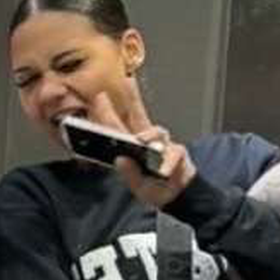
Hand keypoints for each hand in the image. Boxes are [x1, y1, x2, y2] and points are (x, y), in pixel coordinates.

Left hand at [88, 87, 195, 207]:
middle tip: (127, 83)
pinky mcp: (178, 154)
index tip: (100, 98)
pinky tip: (163, 171)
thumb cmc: (155, 188)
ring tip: (140, 140)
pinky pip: (174, 155)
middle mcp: (149, 142)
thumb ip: (129, 174)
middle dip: (134, 99)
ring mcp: (164, 145)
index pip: (120, 127)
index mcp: (134, 147)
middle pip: (140, 116)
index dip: (110, 112)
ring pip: (157, 132)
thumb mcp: (137, 186)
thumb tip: (120, 160)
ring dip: (149, 134)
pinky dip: (168, 163)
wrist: (177, 197)